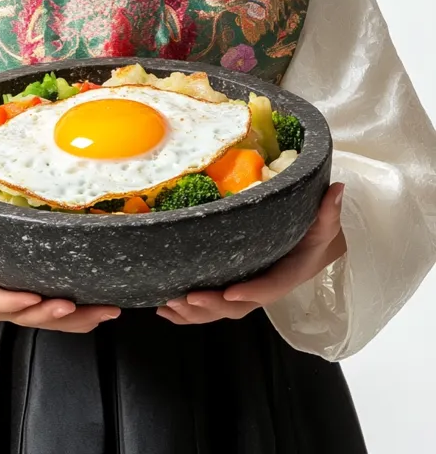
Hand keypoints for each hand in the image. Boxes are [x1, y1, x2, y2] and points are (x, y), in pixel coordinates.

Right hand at [0, 175, 119, 332]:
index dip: (11, 301)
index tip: (35, 298)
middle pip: (22, 315)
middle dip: (51, 314)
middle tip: (77, 305)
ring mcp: (6, 301)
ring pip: (42, 319)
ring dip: (76, 318)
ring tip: (106, 311)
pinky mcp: (20, 296)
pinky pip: (49, 313)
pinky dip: (76, 316)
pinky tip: (101, 309)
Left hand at [157, 181, 345, 325]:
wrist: (311, 249)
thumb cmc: (314, 234)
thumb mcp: (325, 223)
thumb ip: (329, 211)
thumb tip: (338, 189)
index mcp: (286, 275)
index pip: (268, 287)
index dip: (249, 292)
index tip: (229, 293)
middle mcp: (264, 288)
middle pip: (238, 306)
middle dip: (211, 306)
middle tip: (187, 298)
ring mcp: (247, 291)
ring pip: (219, 311)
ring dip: (193, 313)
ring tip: (168, 307)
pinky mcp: (233, 289)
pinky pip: (210, 307)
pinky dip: (187, 313)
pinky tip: (164, 310)